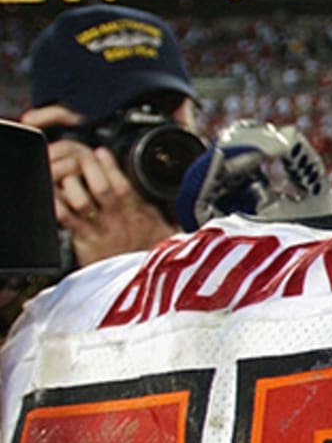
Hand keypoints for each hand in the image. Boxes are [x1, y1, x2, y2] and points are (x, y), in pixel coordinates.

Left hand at [20, 106, 176, 265]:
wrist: (149, 290)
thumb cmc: (154, 257)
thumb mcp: (167, 229)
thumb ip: (162, 212)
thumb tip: (168, 200)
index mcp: (140, 212)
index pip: (124, 183)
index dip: (109, 165)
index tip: (100, 152)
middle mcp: (119, 219)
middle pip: (101, 186)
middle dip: (89, 168)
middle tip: (79, 159)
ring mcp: (101, 230)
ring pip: (81, 199)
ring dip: (70, 185)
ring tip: (64, 177)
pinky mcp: (86, 243)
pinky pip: (66, 219)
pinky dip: (56, 205)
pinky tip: (52, 198)